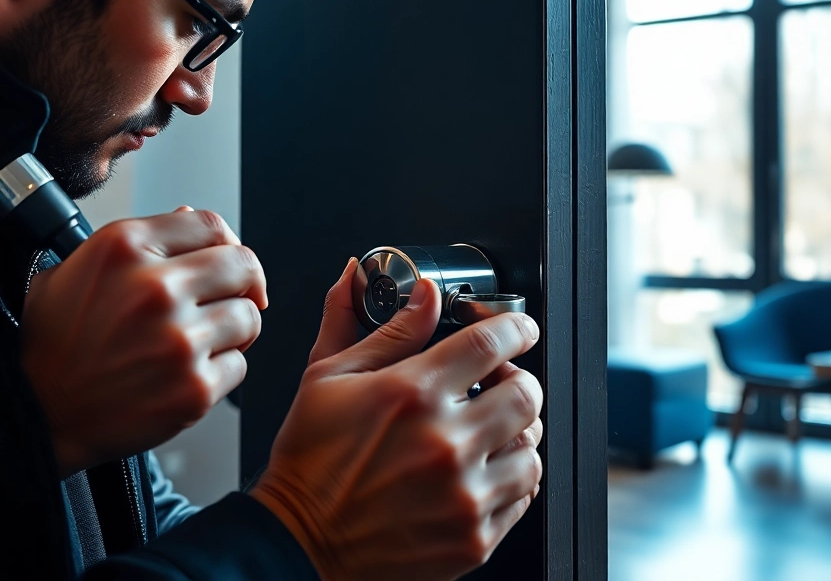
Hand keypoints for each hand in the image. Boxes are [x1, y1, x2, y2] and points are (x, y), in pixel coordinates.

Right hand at [20, 209, 265, 476]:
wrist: (35, 414)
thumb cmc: (50, 345)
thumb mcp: (73, 270)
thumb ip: (137, 242)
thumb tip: (189, 217)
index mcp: (125, 247)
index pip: (210, 223)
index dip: (223, 242)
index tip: (223, 261)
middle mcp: (155, 287)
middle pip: (242, 265)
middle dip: (242, 283)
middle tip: (226, 300)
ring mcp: (179, 339)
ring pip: (248, 317)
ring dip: (232, 330)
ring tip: (199, 342)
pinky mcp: (194, 387)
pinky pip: (239, 365)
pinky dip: (220, 371)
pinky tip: (186, 374)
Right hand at [250, 260, 542, 580]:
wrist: (298, 541)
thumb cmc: (310, 460)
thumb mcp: (331, 377)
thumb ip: (387, 329)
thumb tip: (418, 290)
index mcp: (412, 394)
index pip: (493, 342)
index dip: (515, 328)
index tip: (518, 330)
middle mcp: (445, 443)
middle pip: (526, 394)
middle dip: (518, 381)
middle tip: (499, 383)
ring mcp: (464, 494)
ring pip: (531, 447)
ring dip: (518, 432)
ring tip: (489, 430)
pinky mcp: (474, 536)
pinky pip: (523, 494)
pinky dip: (512, 476)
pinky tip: (483, 468)